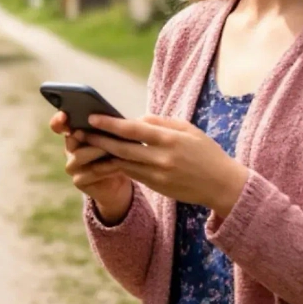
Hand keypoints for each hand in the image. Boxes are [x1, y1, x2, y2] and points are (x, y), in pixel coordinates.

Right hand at [50, 111, 132, 222]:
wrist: (120, 181)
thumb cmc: (118, 151)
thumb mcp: (114, 135)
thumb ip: (108, 126)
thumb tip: (113, 116)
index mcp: (74, 132)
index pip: (59, 125)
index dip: (58, 120)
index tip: (64, 117)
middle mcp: (69, 148)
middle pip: (71, 138)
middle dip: (88, 135)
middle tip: (104, 131)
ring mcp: (72, 166)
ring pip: (80, 156)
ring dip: (98, 151)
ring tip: (115, 149)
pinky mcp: (79, 181)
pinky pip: (91, 172)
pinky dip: (106, 168)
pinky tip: (118, 165)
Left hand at [75, 114, 248, 216]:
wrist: (223, 185)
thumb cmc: (206, 152)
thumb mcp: (188, 130)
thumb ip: (161, 123)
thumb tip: (136, 120)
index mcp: (170, 140)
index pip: (133, 130)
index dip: (110, 124)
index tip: (92, 117)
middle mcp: (161, 158)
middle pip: (122, 148)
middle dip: (98, 140)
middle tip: (80, 132)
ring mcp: (158, 175)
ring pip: (123, 164)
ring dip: (103, 155)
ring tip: (86, 146)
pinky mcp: (156, 186)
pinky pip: (131, 174)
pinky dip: (116, 166)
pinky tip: (104, 159)